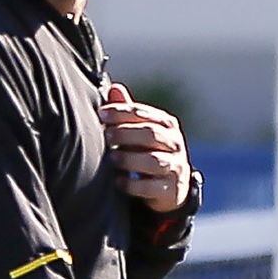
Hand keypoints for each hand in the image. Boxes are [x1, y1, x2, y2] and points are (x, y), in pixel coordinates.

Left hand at [98, 83, 190, 212]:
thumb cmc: (146, 151)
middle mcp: (175, 144)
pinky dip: (133, 185)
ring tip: (111, 158)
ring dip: (129, 158)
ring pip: (153, 161)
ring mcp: (176, 168)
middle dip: (125, 133)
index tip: (101, 114)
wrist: (169, 187)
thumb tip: (114, 87)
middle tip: (106, 135)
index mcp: (166, 124)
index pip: (143, 114)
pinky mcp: (172, 191)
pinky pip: (151, 188)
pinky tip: (118, 181)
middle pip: (150, 134)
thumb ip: (127, 113)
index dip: (121, 112)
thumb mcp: (138, 131)